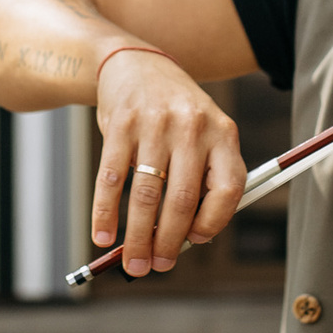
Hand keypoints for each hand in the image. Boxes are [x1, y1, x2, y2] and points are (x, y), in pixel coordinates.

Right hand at [90, 49, 248, 276]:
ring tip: (133, 263)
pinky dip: (105, 213)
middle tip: (157, 267)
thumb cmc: (175, 114)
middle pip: (183, 199)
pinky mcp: (121, 124)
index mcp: (223, 132)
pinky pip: (112, 179)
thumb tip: (188, 239)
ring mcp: (155, 124)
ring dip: (137, 237)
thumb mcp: (203, 133)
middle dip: (168, 242)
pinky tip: (103, 236)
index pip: (229, 188)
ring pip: (146, 195)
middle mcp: (192, 127)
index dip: (214, 222)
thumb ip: (202, 177)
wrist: (136, 64)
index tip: (195, 242)